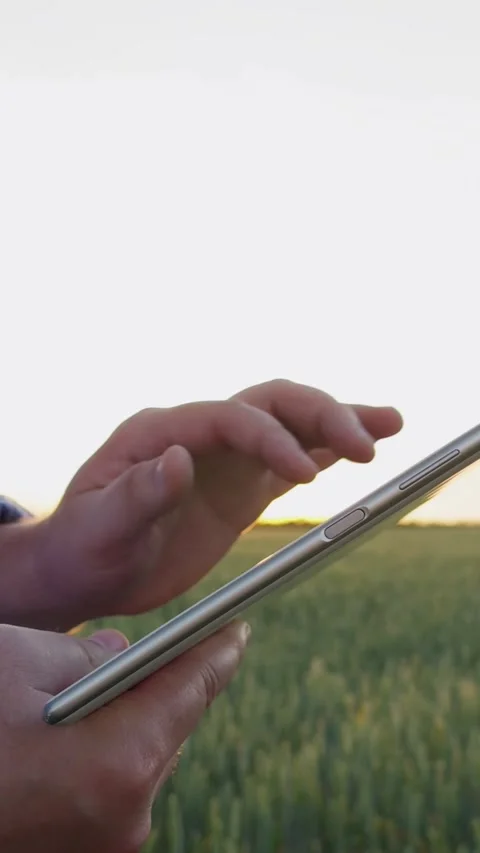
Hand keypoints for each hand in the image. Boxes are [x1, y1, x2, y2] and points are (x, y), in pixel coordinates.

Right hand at [0, 619, 249, 851]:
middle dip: (162, 683)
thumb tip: (122, 655)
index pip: (190, 688)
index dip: (216, 648)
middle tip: (159, 645)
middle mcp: (118, 822)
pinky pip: (107, 792)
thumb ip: (85, 654)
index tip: (236, 626)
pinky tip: (69, 731)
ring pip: (138, 762)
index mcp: (115, 767)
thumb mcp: (15, 661)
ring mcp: (94, 851)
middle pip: (168, 730)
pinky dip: (100, 755)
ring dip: (127, 721)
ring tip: (95, 687)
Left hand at [17, 379, 401, 628]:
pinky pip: (293, 462)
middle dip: (321, 416)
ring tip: (391, 424)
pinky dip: (329, 454)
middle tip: (368, 444)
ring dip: (339, 422)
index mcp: (161, 432)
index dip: (271, 438)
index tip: (305, 475)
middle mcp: (199, 435)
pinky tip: (362, 452)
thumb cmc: (82, 548)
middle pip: (271, 404)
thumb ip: (137, 495)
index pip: (230, 418)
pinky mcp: (241, 487)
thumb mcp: (99, 528)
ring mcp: (225, 459)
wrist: (86, 569)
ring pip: (291, 424)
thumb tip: (179, 458)